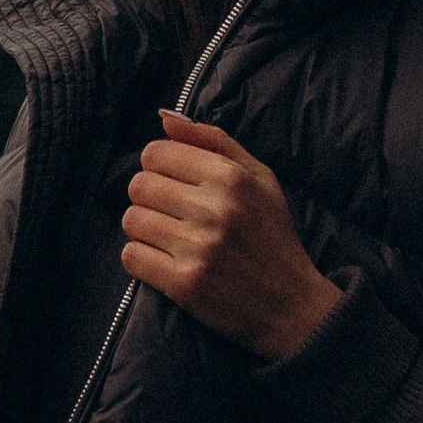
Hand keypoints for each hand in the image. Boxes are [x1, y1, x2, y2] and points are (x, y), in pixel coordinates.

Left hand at [121, 111, 343, 364]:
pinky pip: (131, 256)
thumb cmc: (271, 235)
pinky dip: (141, 258)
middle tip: (170, 213)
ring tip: (168, 236)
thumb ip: (212, 141)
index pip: (156, 153)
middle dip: (149, 197)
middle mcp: (214, 210)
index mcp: (231, 178)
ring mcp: (198, 248)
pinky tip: (163, 260)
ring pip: (132, 220)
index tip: (172, 182)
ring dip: (143, 228)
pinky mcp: (185, 284)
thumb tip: (164, 117)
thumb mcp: (259, 177)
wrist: (290, 305)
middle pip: (139, 185)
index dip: (158, 166)